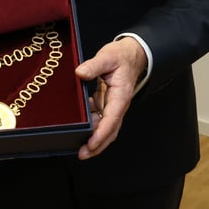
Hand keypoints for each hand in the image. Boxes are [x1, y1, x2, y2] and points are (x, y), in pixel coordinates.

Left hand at [74, 36, 147, 158]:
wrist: (131, 54)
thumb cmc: (121, 56)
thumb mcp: (107, 56)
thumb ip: (94, 65)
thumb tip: (80, 73)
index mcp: (121, 96)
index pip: (112, 120)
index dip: (101, 134)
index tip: (91, 144)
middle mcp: (118, 105)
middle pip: (110, 131)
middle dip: (97, 145)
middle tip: (82, 154)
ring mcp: (113, 105)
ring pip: (105, 127)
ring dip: (93, 137)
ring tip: (77, 143)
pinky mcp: (107, 103)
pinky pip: (100, 118)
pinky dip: (90, 124)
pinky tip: (79, 124)